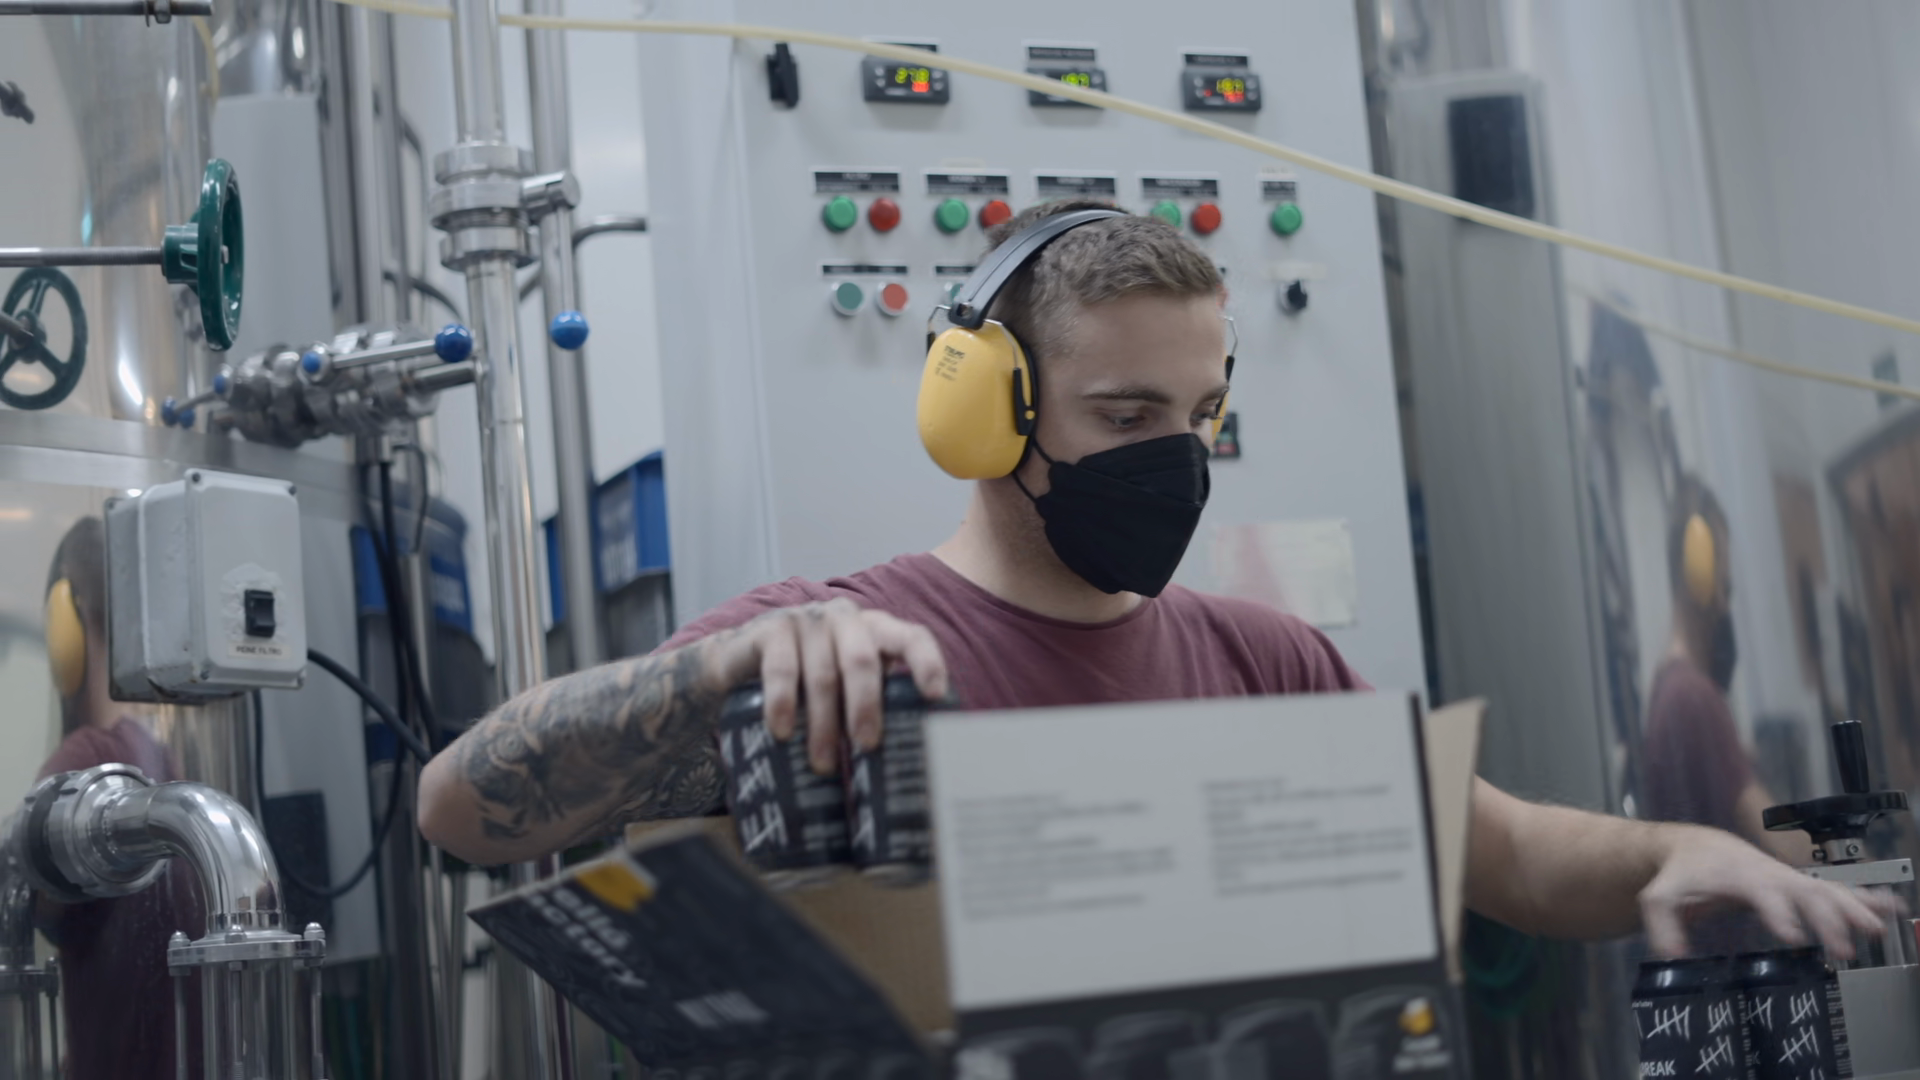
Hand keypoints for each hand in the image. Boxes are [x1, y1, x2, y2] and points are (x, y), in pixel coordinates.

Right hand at [709, 599, 948, 774]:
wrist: (737, 662)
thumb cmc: (806, 683)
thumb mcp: (843, 689)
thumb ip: (869, 706)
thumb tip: (905, 767)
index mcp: (874, 630)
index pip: (911, 637)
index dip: (927, 663)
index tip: (934, 696)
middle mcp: (844, 618)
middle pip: (863, 660)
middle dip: (866, 706)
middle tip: (866, 747)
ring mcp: (807, 620)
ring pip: (823, 674)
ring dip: (823, 724)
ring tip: (823, 764)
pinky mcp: (772, 630)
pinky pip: (781, 669)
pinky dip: (783, 704)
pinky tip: (783, 732)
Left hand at [1639, 825, 1902, 960]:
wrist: (1699, 849)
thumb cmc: (1682, 876)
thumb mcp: (1660, 898)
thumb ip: (1663, 925)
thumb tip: (1673, 955)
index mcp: (1738, 877)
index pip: (1762, 893)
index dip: (1778, 913)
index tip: (1792, 936)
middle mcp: (1770, 875)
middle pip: (1805, 893)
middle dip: (1827, 920)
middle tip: (1844, 950)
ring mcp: (1789, 878)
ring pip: (1828, 890)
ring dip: (1855, 909)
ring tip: (1878, 931)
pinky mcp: (1800, 884)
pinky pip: (1837, 888)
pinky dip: (1866, 896)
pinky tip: (1893, 907)